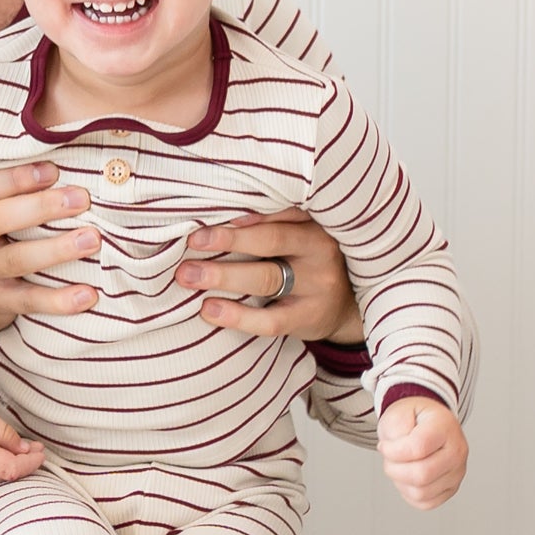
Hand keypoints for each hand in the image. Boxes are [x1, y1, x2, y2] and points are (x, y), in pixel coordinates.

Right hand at [0, 161, 104, 336]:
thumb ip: (2, 189)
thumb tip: (58, 155)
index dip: (14, 178)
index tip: (52, 170)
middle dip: (42, 207)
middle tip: (81, 198)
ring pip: (17, 259)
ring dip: (57, 249)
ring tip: (92, 239)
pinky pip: (28, 300)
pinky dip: (59, 300)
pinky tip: (87, 295)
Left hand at [175, 212, 363, 343]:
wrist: (346, 306)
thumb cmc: (308, 262)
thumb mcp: (301, 235)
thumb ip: (272, 223)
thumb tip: (218, 217)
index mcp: (314, 225)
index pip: (278, 214)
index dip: (242, 217)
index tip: (207, 219)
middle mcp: (319, 252)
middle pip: (270, 242)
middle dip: (227, 241)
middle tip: (192, 242)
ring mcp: (317, 286)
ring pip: (266, 278)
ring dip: (223, 276)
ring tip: (188, 275)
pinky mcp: (308, 317)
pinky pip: (270, 320)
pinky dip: (237, 316)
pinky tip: (210, 310)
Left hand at [379, 396, 466, 509]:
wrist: (425, 424)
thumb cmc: (413, 419)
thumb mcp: (399, 412)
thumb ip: (396, 427)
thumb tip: (397, 449)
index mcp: (445, 427)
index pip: (418, 447)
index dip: (392, 451)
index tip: (384, 446)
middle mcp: (457, 451)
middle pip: (421, 475)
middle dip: (394, 469)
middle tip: (389, 458)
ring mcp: (457, 473)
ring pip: (421, 493)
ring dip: (400, 481)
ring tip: (399, 465)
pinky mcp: (451, 489)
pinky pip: (426, 503)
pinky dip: (409, 493)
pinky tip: (407, 477)